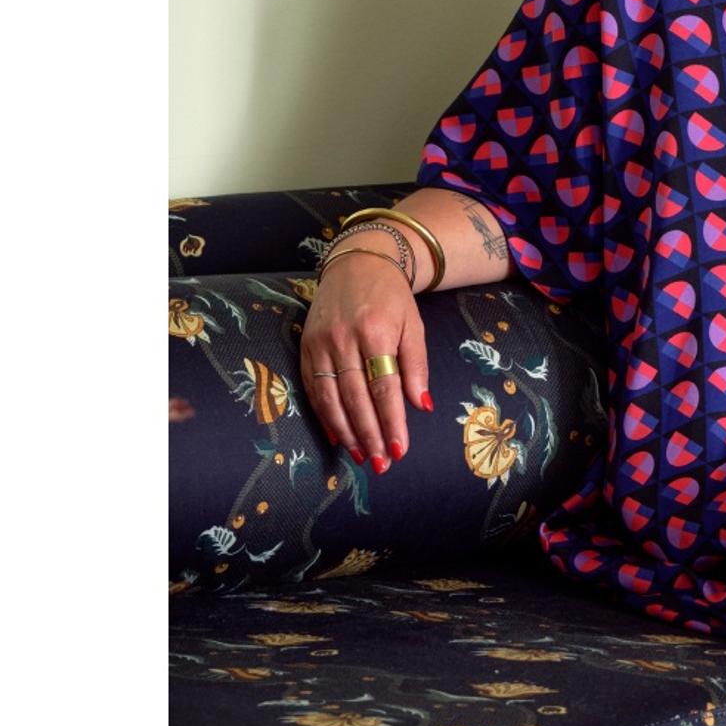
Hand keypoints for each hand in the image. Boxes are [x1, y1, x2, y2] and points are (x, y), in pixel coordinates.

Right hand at [294, 240, 427, 470]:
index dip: (391, 422)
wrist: (357, 262)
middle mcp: (343, 338)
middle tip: (381, 464)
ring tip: (361, 456)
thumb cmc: (391, 297)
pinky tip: (338, 436)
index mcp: (375, 330)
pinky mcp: (305, 347)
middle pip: (355, 398)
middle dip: (369, 435)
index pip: (383, 387)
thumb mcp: (413, 324)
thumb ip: (416, 365)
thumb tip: (421, 406)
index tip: (400, 450)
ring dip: (346, 432)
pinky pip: (312, 388)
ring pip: (329, 398)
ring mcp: (319, 343)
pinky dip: (324, 416)